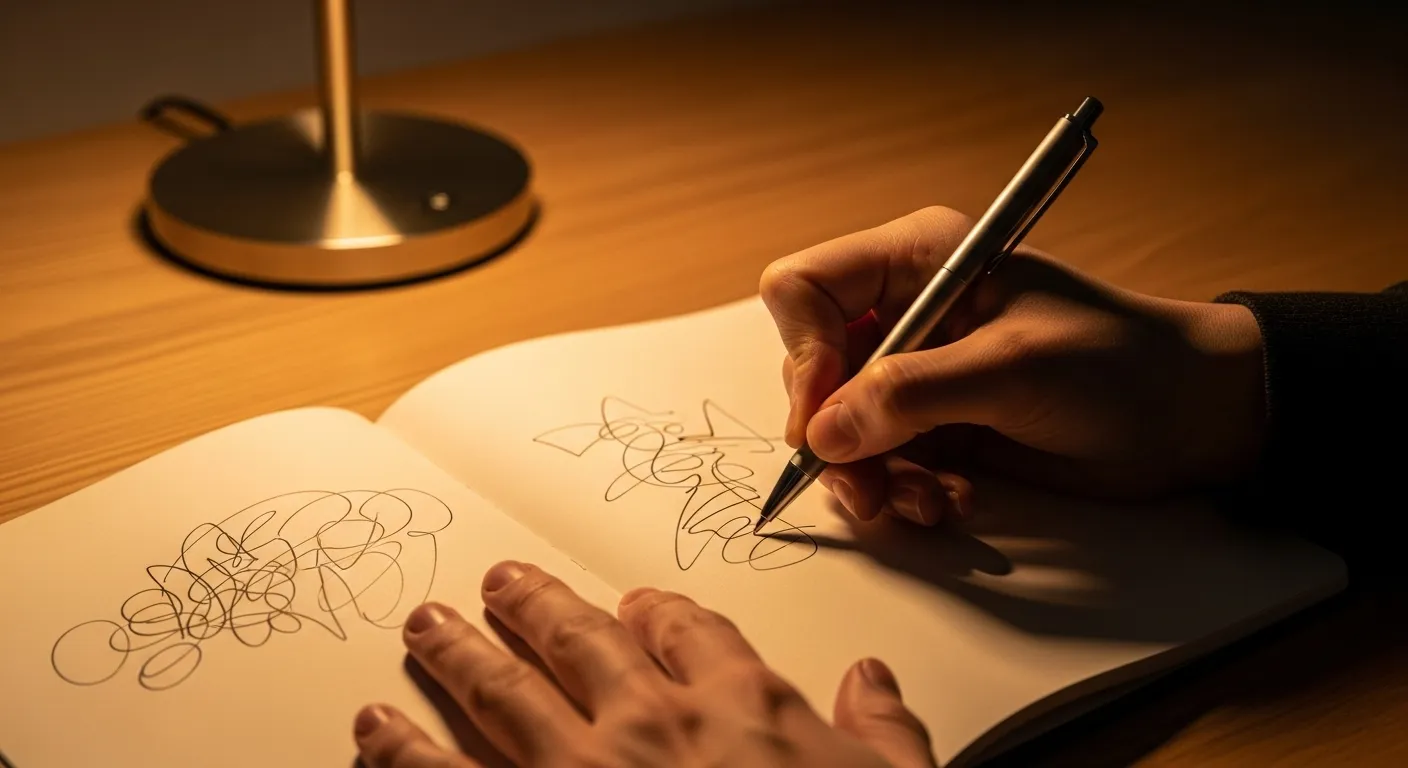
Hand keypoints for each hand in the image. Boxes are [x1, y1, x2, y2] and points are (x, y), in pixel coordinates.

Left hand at [353, 561, 936, 766]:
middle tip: (501, 582)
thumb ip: (884, 731)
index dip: (659, 612)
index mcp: (741, 705)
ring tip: (425, 629)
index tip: (638, 603)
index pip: (689, 631)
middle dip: (536, 607)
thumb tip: (874, 680)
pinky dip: (402, 753)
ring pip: (503, 694)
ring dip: (458, 656)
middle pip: (581, 641)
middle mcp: (653, 724)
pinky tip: (374, 732)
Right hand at [759, 206, 1265, 524]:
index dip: (804, 353)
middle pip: (813, 370)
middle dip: (835, 434)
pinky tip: (950, 503)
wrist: (1194, 418)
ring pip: (840, 428)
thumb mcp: (1014, 369)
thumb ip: (912, 394)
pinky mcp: (937, 426)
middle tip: (864, 485)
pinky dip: (901, 491)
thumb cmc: (1122, 364)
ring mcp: (919, 373)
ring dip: (870, 476)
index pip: (806, 289)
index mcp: (919, 259)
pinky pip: (880, 463)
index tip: (829, 414)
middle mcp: (906, 312)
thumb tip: (823, 433)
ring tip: (925, 503)